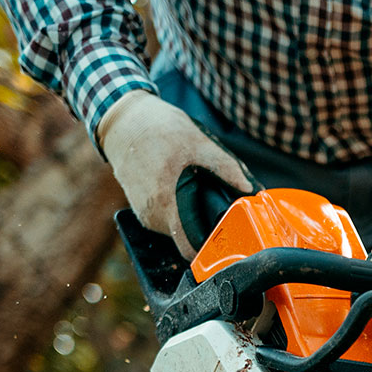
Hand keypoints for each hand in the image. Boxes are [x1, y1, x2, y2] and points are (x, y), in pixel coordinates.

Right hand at [99, 91, 255, 257]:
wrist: (123, 122)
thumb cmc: (158, 129)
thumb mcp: (198, 143)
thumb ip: (225, 167)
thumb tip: (248, 188)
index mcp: (167, 205)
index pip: (189, 249)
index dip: (209, 249)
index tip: (225, 239)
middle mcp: (152, 215)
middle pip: (185, 238)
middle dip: (203, 228)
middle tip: (218, 209)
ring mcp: (143, 212)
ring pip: (174, 228)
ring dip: (189, 218)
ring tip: (198, 195)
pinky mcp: (139, 206)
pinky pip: (164, 218)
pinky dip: (176, 210)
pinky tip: (182, 190)